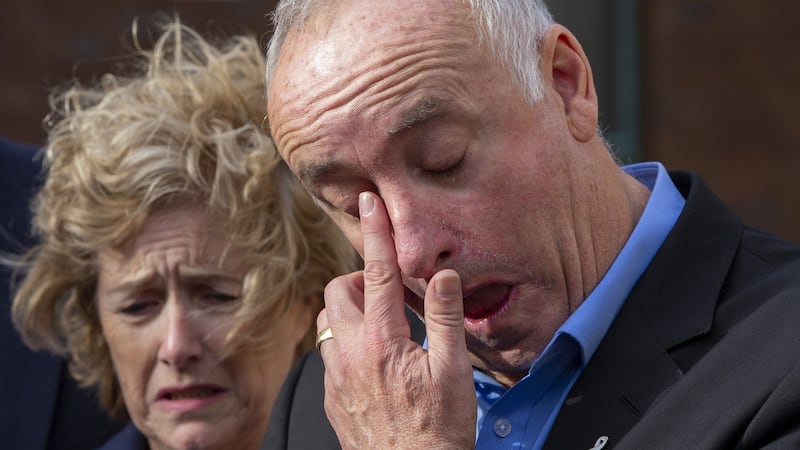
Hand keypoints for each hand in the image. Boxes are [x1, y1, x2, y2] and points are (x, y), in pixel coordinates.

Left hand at [318, 191, 475, 448]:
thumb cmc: (438, 431)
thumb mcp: (453, 373)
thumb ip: (446, 319)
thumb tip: (443, 276)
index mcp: (382, 342)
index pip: (376, 273)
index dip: (375, 233)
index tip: (368, 203)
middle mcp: (350, 355)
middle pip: (336, 291)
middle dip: (358, 278)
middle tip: (387, 291)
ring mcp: (336, 377)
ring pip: (327, 322)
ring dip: (349, 311)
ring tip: (380, 323)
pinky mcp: (331, 397)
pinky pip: (328, 354)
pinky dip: (346, 341)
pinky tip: (372, 359)